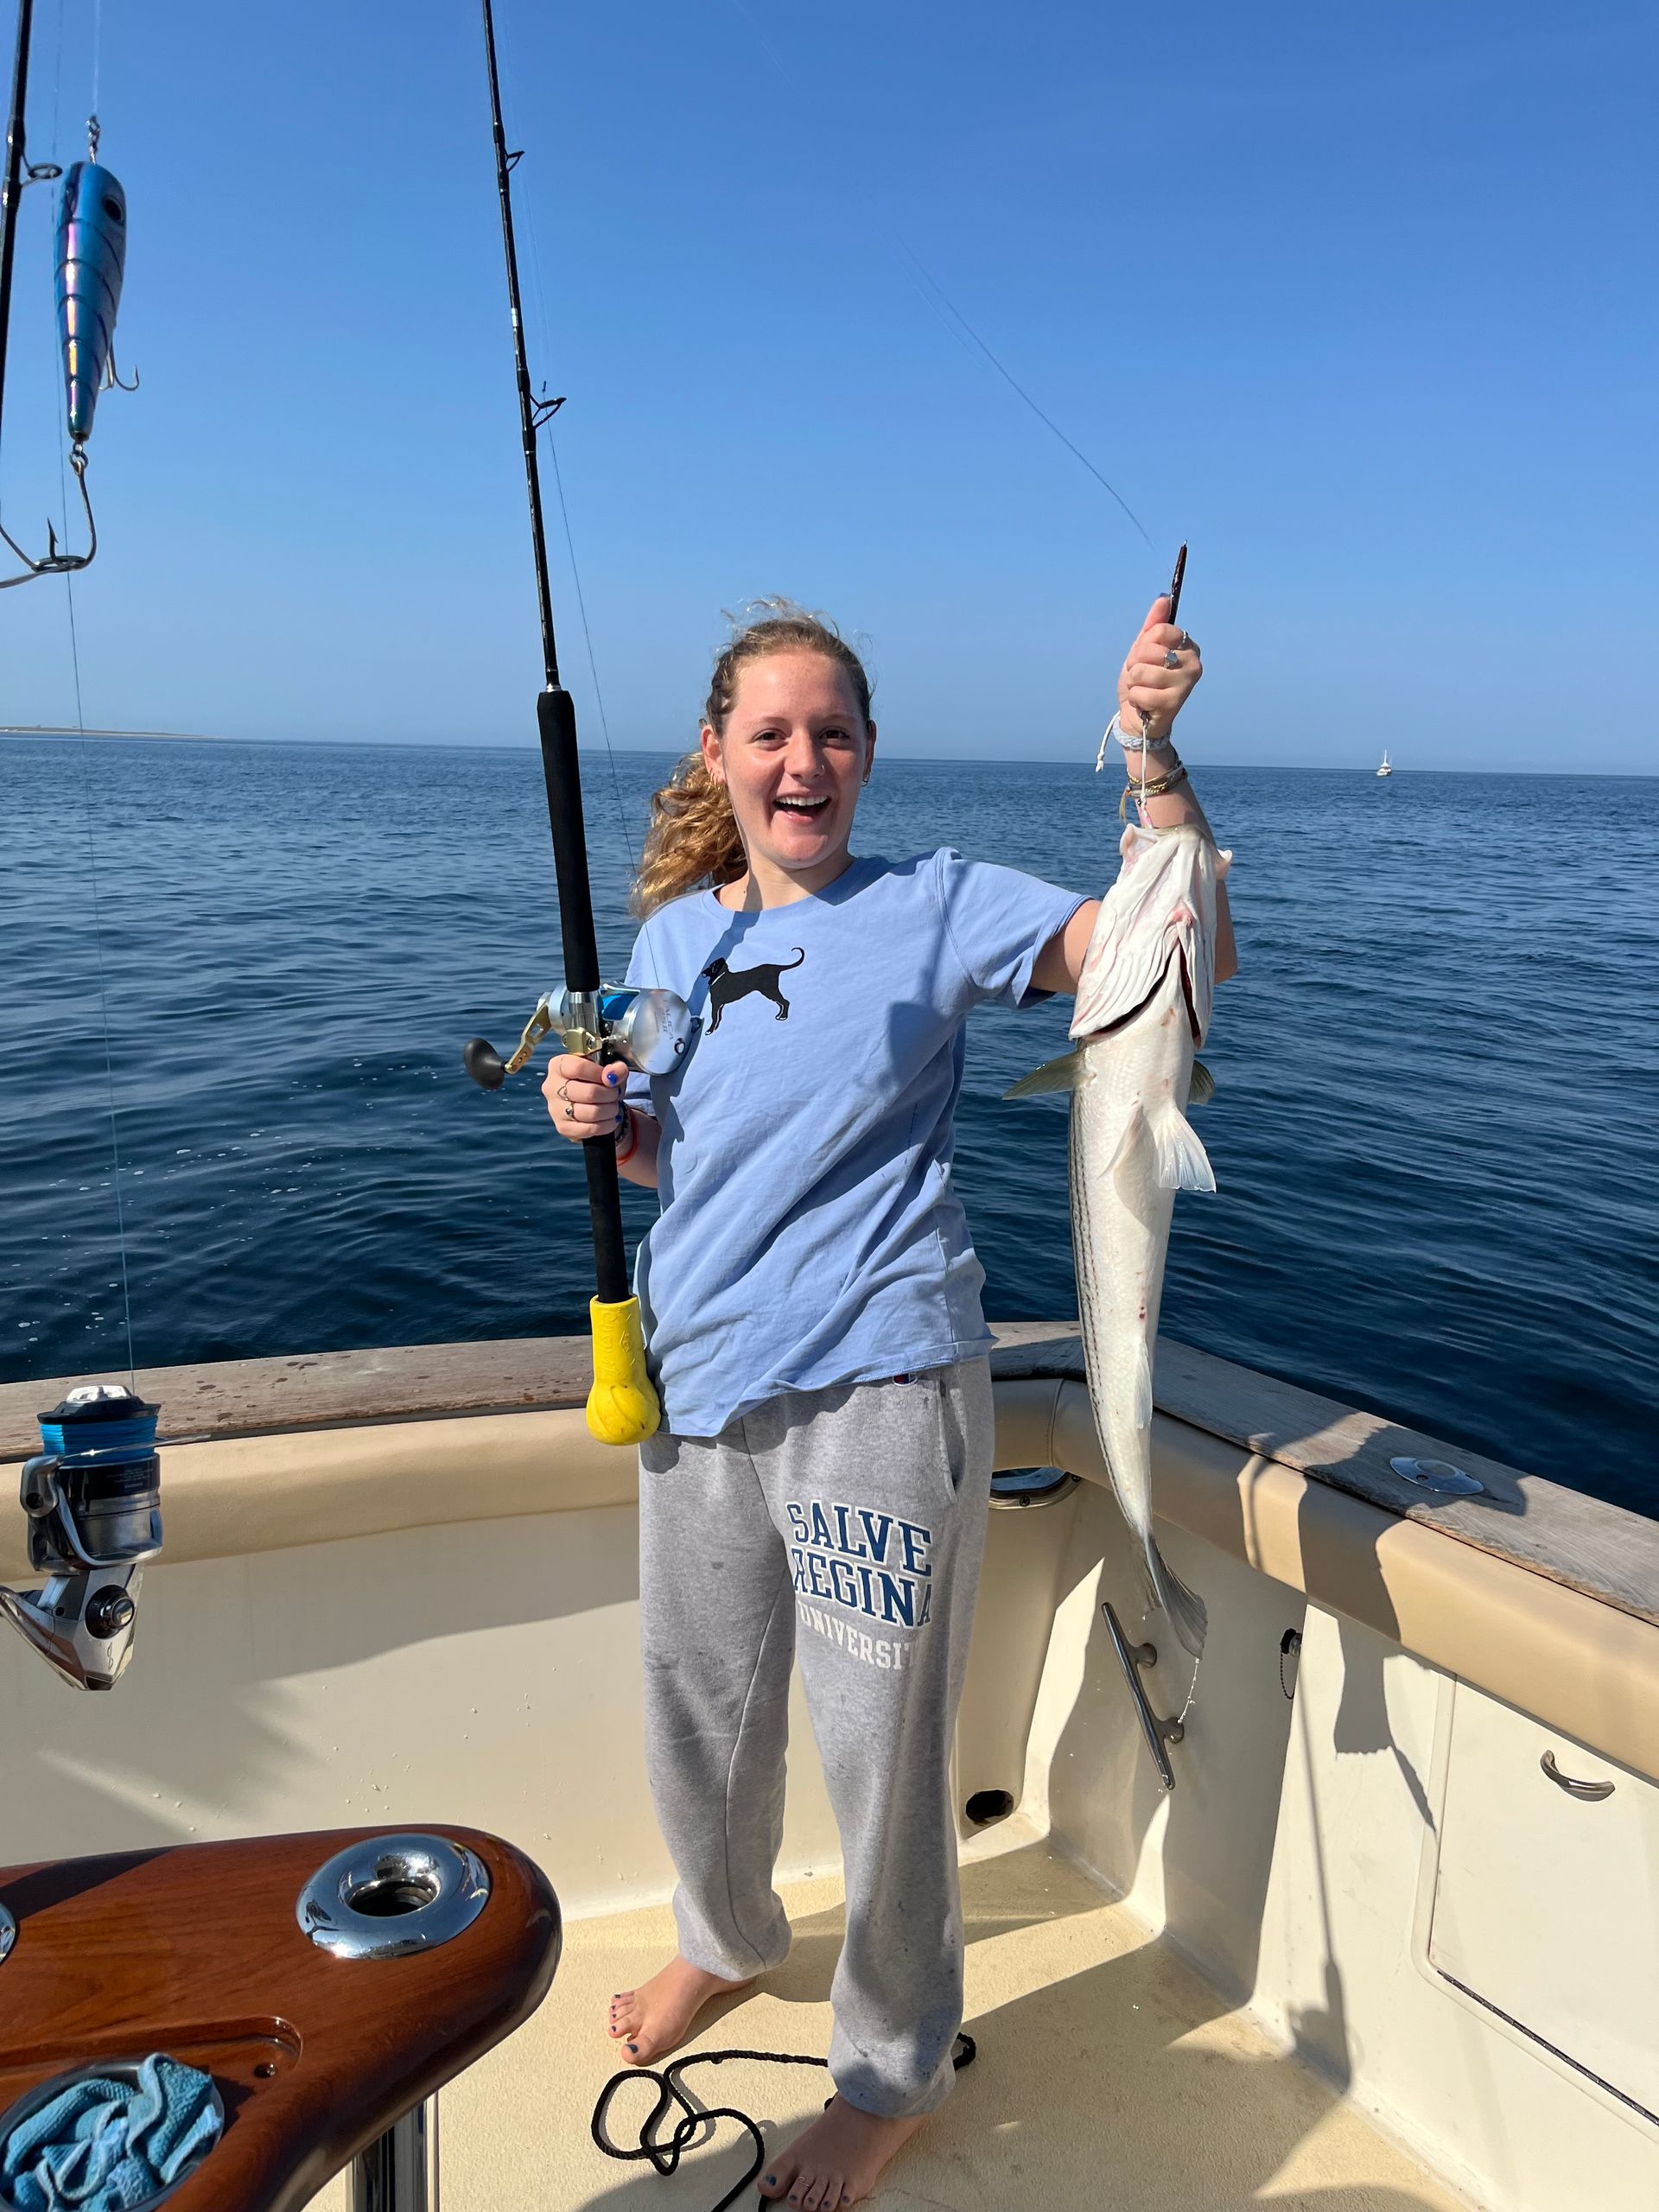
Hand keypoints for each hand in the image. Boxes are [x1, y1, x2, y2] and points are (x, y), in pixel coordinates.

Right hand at [542, 1053, 624, 1143]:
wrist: (590, 1103)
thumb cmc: (597, 1081)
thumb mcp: (608, 1069)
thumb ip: (615, 1068)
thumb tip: (612, 1076)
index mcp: (558, 1066)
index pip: (578, 1067)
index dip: (599, 1074)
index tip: (611, 1078)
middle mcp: (552, 1087)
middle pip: (588, 1093)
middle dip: (610, 1095)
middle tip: (616, 1094)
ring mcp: (555, 1109)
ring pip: (591, 1113)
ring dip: (610, 1110)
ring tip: (614, 1106)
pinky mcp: (562, 1127)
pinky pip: (589, 1129)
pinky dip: (606, 1125)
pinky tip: (611, 1119)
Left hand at [1117, 594, 1202, 740]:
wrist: (1139, 718)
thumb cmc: (1143, 682)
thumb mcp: (1143, 650)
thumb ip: (1153, 626)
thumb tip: (1163, 599)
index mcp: (1188, 646)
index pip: (1158, 631)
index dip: (1142, 646)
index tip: (1145, 658)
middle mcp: (1194, 663)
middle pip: (1149, 650)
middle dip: (1135, 665)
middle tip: (1142, 677)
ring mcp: (1186, 684)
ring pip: (1141, 671)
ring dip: (1134, 682)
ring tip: (1143, 689)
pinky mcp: (1175, 703)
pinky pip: (1140, 692)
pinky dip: (1135, 699)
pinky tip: (1145, 704)